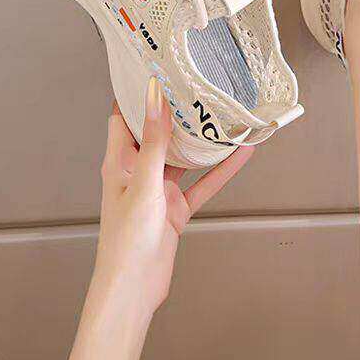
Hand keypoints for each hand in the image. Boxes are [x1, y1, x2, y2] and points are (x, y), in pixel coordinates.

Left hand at [64, 78, 252, 359]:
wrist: (133, 290)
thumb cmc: (126, 241)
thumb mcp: (144, 183)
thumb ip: (154, 141)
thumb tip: (154, 97)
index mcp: (120, 162)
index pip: (124, 117)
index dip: (135, 94)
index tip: (152, 70)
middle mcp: (138, 172)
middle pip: (157, 133)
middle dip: (175, 112)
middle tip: (196, 86)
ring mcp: (158, 191)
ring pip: (184, 158)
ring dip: (202, 141)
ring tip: (223, 115)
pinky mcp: (175, 209)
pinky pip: (202, 184)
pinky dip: (220, 171)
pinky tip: (240, 155)